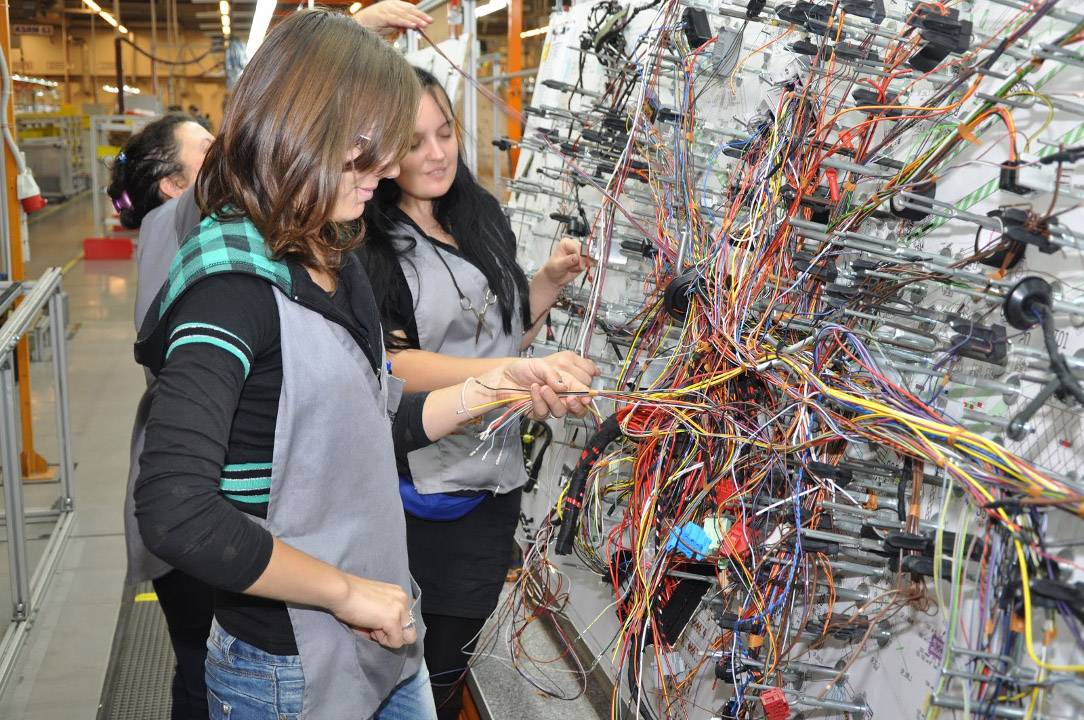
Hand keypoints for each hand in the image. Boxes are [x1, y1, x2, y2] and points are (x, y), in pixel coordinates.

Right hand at [328, 574, 417, 648]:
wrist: (340, 591)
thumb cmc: (350, 597)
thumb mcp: (375, 604)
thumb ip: (386, 614)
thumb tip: (389, 633)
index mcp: (399, 594)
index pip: (408, 619)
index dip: (392, 626)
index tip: (376, 622)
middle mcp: (404, 599)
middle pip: (410, 631)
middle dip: (393, 634)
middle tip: (375, 628)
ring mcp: (400, 610)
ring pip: (405, 638)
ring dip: (387, 637)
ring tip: (371, 626)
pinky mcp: (392, 620)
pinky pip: (395, 642)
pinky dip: (382, 641)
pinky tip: (370, 629)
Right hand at [352, 0, 432, 35]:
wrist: (358, 26)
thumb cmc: (372, 25)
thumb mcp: (390, 24)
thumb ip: (400, 24)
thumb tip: (412, 26)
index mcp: (392, 5)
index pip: (409, 8)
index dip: (419, 14)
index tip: (428, 20)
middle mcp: (390, 5)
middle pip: (408, 10)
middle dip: (420, 16)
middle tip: (430, 21)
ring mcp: (386, 9)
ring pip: (404, 14)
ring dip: (415, 20)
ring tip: (424, 24)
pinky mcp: (382, 16)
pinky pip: (397, 20)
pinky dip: (406, 23)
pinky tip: (413, 26)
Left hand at [476, 353, 597, 419]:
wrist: (504, 377)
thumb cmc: (525, 368)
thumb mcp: (542, 363)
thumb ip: (556, 373)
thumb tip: (566, 386)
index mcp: (569, 378)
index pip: (586, 386)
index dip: (588, 391)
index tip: (587, 393)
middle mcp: (564, 393)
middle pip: (580, 404)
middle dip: (577, 399)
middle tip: (572, 396)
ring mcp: (553, 404)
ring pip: (563, 410)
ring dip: (555, 399)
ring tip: (545, 387)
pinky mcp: (540, 413)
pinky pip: (545, 412)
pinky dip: (539, 400)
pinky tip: (534, 390)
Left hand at [539, 238, 590, 288]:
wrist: (554, 277)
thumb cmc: (553, 268)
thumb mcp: (558, 265)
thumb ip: (567, 261)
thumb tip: (576, 257)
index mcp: (567, 243)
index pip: (577, 246)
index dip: (578, 255)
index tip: (575, 262)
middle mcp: (574, 246)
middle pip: (586, 251)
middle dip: (581, 261)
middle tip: (573, 266)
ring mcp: (580, 254)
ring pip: (588, 259)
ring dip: (581, 266)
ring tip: (572, 268)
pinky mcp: (584, 260)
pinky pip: (591, 263)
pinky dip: (586, 267)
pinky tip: (577, 269)